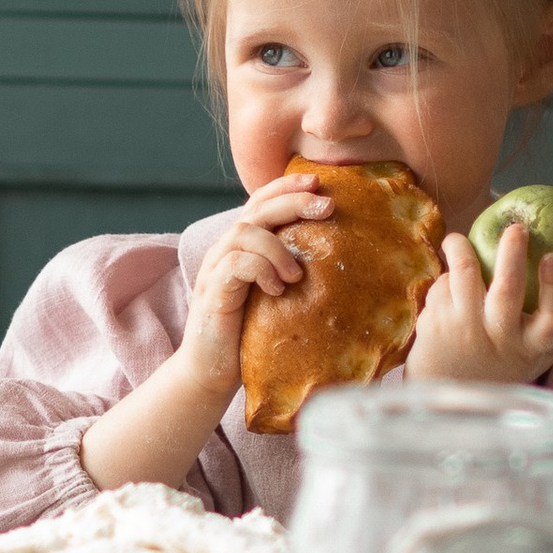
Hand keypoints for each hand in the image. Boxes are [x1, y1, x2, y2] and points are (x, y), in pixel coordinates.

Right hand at [175, 176, 336, 406]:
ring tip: (297, 275)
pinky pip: (235, 265)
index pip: (260, 202)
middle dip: (293, 202)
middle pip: (256, 210)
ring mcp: (215, 269)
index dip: (286, 186)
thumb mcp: (276, 298)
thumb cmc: (248, 336)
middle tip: (327, 207)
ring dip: (277, 247)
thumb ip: (292, 274)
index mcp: (242, 247)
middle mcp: (225, 251)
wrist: (211, 371)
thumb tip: (341, 262)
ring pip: (244, 232)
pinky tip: (277, 290)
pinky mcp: (212, 291)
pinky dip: (261, 270)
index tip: (318, 181)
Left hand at [407, 227, 552, 385]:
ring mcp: (465, 330)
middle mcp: (499, 339)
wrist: (447, 397)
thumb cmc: (499, 370)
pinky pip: (442, 285)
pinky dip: (445, 276)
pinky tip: (446, 278)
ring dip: (461, 248)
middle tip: (516, 229)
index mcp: (530, 347)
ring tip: (459, 240)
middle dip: (512, 254)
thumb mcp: (535, 358)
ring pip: (465, 275)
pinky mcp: (436, 322)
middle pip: (508, 290)